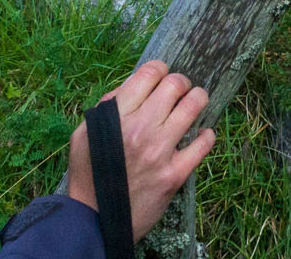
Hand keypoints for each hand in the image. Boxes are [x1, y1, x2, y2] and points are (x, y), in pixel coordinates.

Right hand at [65, 60, 217, 240]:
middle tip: (180, 90)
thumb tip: (135, 84)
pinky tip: (201, 135)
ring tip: (195, 103)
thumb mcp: (84, 133)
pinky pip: (203, 145)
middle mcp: (140, 130)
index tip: (161, 77)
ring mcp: (159, 152)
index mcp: (116, 116)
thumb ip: (108, 106)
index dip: (159, 70)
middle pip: (175, 85)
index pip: (149, 73)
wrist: (94, 220)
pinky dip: (206, 136)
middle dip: (181, 82)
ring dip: (198, 99)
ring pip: (194, 106)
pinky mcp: (174, 175)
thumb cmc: (89, 173)